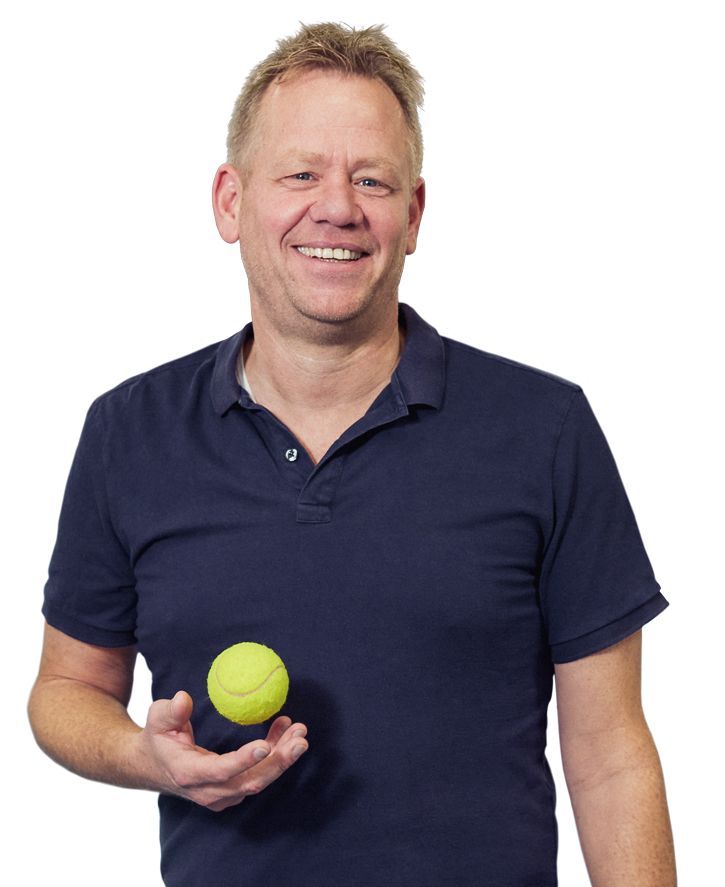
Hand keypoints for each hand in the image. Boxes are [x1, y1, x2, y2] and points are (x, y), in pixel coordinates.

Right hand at [135, 690, 307, 811]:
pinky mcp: (231, 791)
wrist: (152, 766)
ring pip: (259, 779)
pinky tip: (284, 730)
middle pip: (250, 781)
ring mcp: (222, 795)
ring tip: (299, 731)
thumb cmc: (157, 738)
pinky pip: (258, 774)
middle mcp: (209, 791)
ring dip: (283, 756)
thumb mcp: (157, 719)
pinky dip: (275, 754)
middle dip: (279, 761)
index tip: (265, 744)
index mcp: (189, 774)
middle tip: (300, 739)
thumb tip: (183, 698)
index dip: (244, 760)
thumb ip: (171, 711)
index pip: (221, 772)